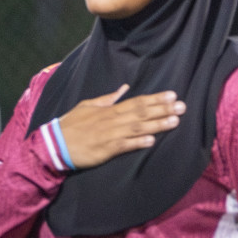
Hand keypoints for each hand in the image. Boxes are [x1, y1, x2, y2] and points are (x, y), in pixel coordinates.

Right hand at [55, 86, 184, 168]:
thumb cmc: (71, 125)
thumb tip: (123, 88)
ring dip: (156, 124)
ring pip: (137, 127)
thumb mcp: (87, 106)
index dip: (155, 99)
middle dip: (162, 109)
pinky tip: (151, 141)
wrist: (55, 143)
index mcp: (108, 109)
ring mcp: (109, 134)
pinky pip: (124, 145)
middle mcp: (111, 120)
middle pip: (141, 113)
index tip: (172, 95)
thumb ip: (107, 98)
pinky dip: (137, 142)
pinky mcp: (105, 149)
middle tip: (182, 106)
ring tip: (175, 121)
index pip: (136, 102)